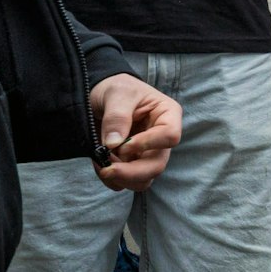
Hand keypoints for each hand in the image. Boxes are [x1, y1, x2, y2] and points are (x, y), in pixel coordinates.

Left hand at [90, 74, 181, 191]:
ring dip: (122, 178)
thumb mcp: (117, 94)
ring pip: (145, 179)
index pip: (170, 137)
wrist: (100, 96)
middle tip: (107, 169)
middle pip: (158, 165)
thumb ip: (117, 117)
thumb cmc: (116, 88)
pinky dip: (112, 180)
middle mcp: (161, 138)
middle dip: (132, 172)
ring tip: (103, 164)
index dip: (148, 144)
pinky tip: (101, 165)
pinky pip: (126, 182)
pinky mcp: (132, 164)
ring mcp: (147, 153)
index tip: (122, 145)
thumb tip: (113, 145)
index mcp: (167, 116)